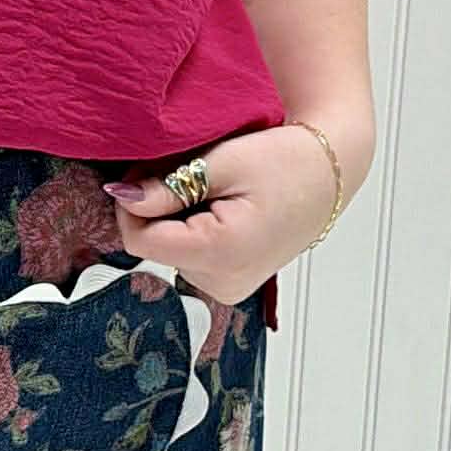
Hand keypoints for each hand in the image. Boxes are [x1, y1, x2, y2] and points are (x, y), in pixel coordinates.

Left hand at [102, 121, 352, 304]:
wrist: (329, 173)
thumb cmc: (285, 161)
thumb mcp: (220, 164)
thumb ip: (165, 188)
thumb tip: (121, 199)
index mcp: (221, 254)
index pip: (139, 241)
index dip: (132, 205)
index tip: (146, 174)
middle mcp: (224, 284)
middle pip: (156, 248)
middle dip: (158, 210)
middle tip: (189, 175)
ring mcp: (230, 289)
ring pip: (170, 253)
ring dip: (176, 220)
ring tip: (214, 192)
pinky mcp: (233, 286)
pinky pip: (191, 259)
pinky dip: (194, 233)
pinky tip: (221, 211)